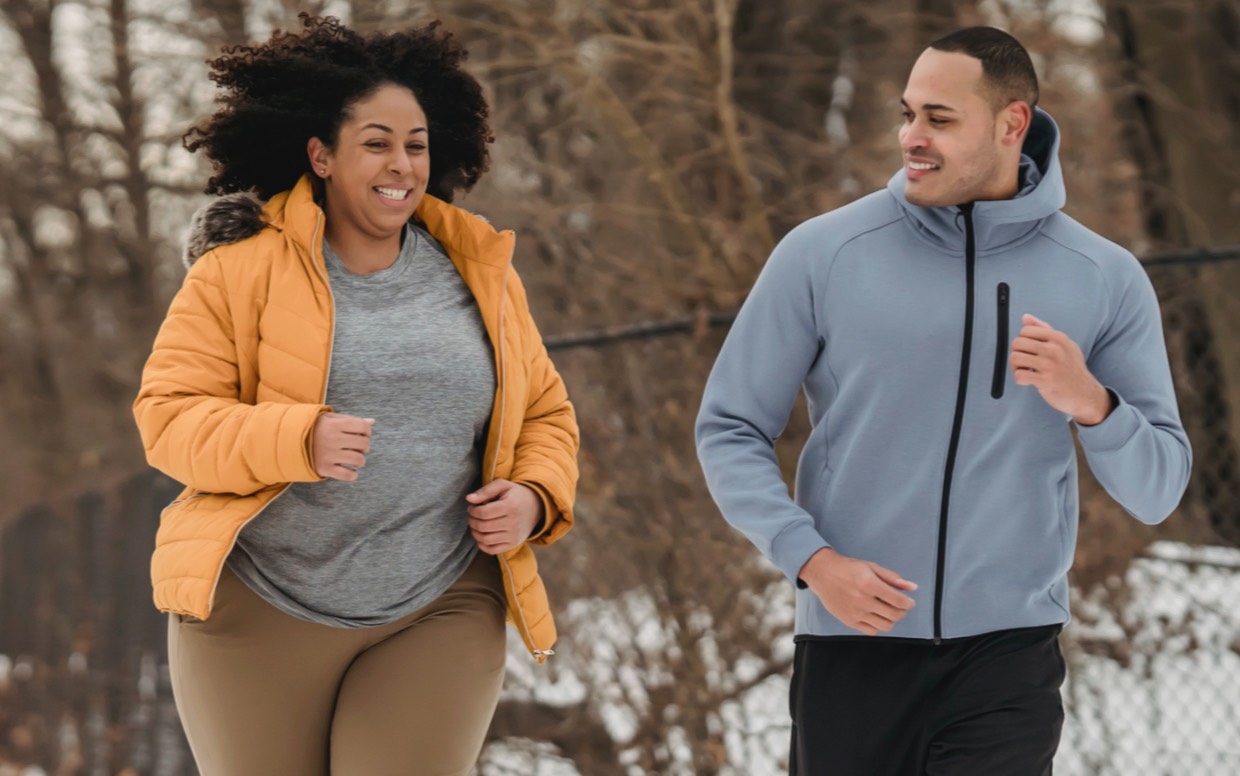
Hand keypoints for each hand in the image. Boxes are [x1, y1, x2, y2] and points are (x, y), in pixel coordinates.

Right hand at [311, 412, 373, 480]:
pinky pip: (348, 475)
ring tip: (354, 459)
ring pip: (358, 460)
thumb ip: (351, 420)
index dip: (367, 431)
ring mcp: (329, 455)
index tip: (363, 434)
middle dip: (364, 446)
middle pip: (364, 444)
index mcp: (335, 424)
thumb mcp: (330, 418)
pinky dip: (352, 475)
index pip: (363, 427)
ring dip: (360, 460)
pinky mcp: (324, 468)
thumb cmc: (315, 428)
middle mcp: (333, 439)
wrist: (289, 440)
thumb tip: (372, 422)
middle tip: (358, 448)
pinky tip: (350, 471)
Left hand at [466, 479, 544, 554]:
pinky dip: (482, 544)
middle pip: (483, 527)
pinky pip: (492, 550)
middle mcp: (514, 523)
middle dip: (472, 521)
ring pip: (485, 540)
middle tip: (472, 516)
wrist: (536, 507)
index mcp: (511, 506)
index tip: (472, 508)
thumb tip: (469, 499)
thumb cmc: (516, 495)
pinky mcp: (513, 544)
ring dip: (475, 532)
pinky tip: (482, 535)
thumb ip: (486, 490)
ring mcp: (514, 536)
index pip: (483, 513)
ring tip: (476, 525)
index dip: (472, 511)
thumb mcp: (503, 486)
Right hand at [798, 548, 916, 635]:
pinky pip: (871, 631)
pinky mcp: (849, 621)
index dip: (909, 603)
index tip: (909, 602)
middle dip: (903, 611)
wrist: (822, 573)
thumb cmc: (848, 568)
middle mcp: (863, 600)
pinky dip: (878, 625)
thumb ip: (893, 578)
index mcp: (870, 584)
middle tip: (900, 606)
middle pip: (895, 615)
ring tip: (888, 610)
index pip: (899, 601)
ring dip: (892, 619)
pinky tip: (876, 615)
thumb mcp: (871, 566)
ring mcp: (855, 613)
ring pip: (885, 626)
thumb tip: (913, 587)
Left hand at [1010, 314, 1111, 424]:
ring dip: (1016, 367)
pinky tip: (1028, 380)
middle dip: (1017, 353)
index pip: (1026, 330)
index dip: (1023, 341)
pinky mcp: (1045, 381)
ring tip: (1026, 371)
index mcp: (1058, 337)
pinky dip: (1019, 379)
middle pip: (1017, 343)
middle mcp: (1054, 349)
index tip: (1029, 350)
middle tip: (1025, 362)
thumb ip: (1044, 329)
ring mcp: (1050, 365)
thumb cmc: (1071, 368)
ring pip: (1015, 358)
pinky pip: (1019, 375)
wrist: (1084, 393)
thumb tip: (1025, 317)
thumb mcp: (1064, 344)